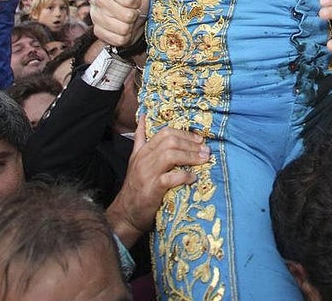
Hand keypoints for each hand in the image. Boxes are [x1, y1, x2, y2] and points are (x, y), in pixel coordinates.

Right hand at [90, 0, 148, 47]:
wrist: (129, 17)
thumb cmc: (135, 3)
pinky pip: (119, 40)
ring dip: (130, 27)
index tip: (136, 2)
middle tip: (133, 13)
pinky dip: (125, 37)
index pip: (131, 0)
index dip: (138, 3)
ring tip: (128, 22)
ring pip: (124, 29)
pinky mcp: (98, 32)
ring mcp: (97, 17)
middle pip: (128, 16)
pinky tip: (123, 30)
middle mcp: (101, 1)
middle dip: (135, 16)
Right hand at [105, 116, 207, 248]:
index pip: (164, 133)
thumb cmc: (135, 187)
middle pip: (170, 142)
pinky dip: (184, 176)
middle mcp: (144, 160)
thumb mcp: (135, 160)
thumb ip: (141, 139)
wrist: (125, 214)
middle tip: (206, 150)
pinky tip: (193, 178)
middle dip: (191, 144)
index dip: (184, 134)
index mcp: (142, 151)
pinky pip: (170, 178)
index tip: (199, 140)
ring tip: (204, 160)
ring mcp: (147, 174)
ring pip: (171, 156)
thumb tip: (144, 117)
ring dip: (190, 157)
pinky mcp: (152, 189)